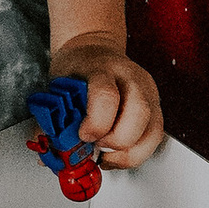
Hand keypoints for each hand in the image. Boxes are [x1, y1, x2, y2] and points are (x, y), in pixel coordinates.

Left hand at [49, 35, 165, 170]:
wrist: (94, 52)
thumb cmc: (77, 70)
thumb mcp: (59, 87)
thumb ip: (54, 119)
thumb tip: (52, 149)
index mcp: (103, 69)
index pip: (106, 96)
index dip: (96, 124)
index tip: (83, 136)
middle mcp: (132, 79)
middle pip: (139, 114)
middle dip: (116, 142)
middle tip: (96, 146)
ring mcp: (149, 93)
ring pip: (152, 132)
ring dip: (128, 154)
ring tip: (106, 156)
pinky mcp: (156, 109)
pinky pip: (153, 139)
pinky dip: (135, 154)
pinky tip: (116, 155)